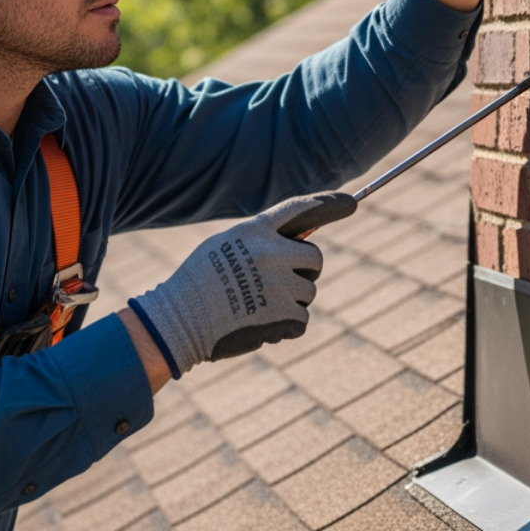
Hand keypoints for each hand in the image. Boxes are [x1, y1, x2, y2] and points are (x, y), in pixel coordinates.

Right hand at [128, 192, 356, 376]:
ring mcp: (279, 285)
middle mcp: (271, 253)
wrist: (178, 321)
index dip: (327, 204)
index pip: (299, 210)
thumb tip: (301, 242)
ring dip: (290, 303)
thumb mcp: (224, 247)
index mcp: (255, 231)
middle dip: (305, 272)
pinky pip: (301, 320)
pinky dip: (285, 327)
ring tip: (255, 307)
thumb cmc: (198, 284)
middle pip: (315, 258)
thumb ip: (261, 242)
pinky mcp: (284, 316)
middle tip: (281, 284)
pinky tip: (258, 325)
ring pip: (308, 292)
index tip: (351, 203)